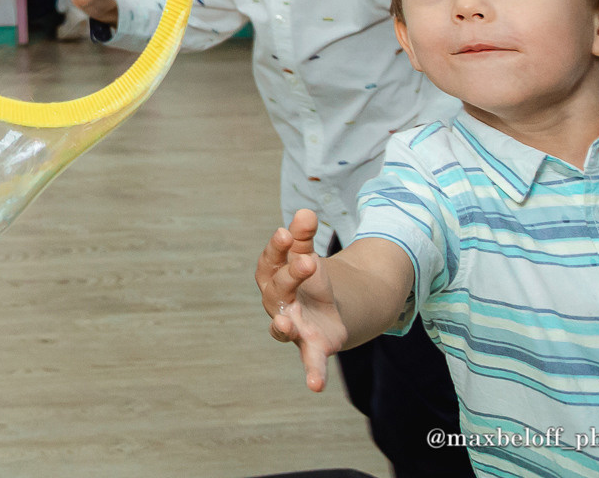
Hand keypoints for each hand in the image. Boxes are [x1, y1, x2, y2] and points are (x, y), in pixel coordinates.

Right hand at [256, 210, 345, 391]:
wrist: (329, 310)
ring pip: (282, 327)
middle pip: (278, 289)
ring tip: (287, 325)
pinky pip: (309, 360)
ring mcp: (292, 326)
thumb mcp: (306, 255)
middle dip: (290, 275)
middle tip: (307, 261)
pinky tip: (315, 386)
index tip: (287, 233)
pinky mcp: (312, 346)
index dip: (277, 248)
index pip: (270, 261)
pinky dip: (312, 372)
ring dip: (282, 327)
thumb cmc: (308, 280)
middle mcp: (276, 303)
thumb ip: (304, 236)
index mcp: (272, 277)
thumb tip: (306, 211)